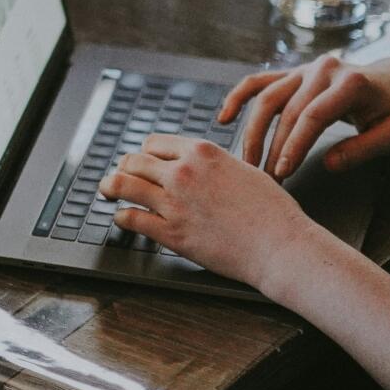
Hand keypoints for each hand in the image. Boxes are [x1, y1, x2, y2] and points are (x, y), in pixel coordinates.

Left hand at [101, 135, 331, 290]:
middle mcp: (183, 172)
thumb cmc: (272, 212)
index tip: (144, 162)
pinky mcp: (170, 232)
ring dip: (110, 187)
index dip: (146, 153)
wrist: (281, 246)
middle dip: (125, 168)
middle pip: (133, 160)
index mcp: (202, 152)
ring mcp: (174, 202)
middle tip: (120, 176)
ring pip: (122, 184)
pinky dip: (121, 217)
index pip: (154, 143)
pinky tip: (123, 219)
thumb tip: (199, 164)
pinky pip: (130, 218)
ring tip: (108, 191)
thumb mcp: (244, 170)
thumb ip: (214, 164)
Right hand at [223, 53, 389, 178]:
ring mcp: (303, 69)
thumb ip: (364, 149)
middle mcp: (322, 69)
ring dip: (253, 131)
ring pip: (266, 97)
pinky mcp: (290, 73)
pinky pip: (257, 82)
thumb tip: (328, 164)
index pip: (314, 115)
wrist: (389, 83)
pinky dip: (238, 97)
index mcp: (350, 82)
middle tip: (267, 178)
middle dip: (274, 146)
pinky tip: (224, 118)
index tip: (284, 172)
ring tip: (248, 161)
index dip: (295, 144)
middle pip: (287, 110)